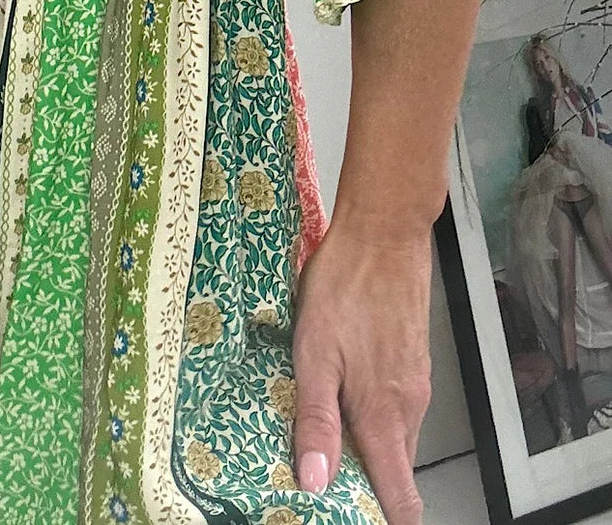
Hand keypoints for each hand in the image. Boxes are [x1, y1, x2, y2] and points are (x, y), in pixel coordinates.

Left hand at [292, 220, 432, 523]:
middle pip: (395, 473)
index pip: (401, 498)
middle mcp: (408, 406)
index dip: (383, 521)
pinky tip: (341, 396)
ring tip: (323, 442)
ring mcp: (414, 383)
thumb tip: (315, 481)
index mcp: (384, 415)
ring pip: (394, 439)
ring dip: (366, 451)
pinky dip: (372, 418)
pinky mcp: (410, 360)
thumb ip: (316, 420)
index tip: (353, 520)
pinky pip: (396, 408)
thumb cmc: (346, 285)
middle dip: (367, 490)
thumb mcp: (314, 352)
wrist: (384, 231)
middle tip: (322, 484)